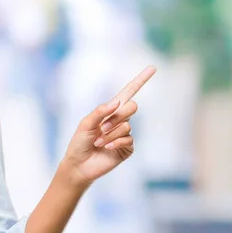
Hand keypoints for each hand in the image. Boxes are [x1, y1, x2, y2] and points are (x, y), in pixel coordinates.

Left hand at [62, 66, 155, 186]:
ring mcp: (124, 134)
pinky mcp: (127, 148)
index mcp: (110, 110)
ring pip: (126, 126)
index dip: (141, 80)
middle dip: (117, 116)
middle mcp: (120, 120)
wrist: (79, 165)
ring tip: (98, 142)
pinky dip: (115, 143)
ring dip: (110, 134)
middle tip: (102, 128)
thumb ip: (100, 111)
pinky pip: (128, 139)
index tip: (153, 68)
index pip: (129, 92)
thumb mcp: (85, 123)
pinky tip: (106, 148)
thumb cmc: (79, 142)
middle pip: (132, 107)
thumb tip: (117, 102)